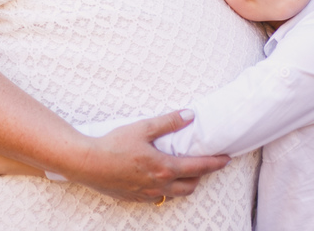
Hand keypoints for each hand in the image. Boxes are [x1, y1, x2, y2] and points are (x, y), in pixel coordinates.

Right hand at [70, 110, 229, 202]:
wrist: (87, 163)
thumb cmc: (114, 144)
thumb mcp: (143, 128)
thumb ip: (169, 122)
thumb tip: (189, 115)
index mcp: (164, 168)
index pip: (199, 168)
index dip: (215, 163)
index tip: (226, 159)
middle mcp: (159, 185)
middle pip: (191, 186)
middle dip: (202, 176)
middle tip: (206, 164)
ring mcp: (147, 194)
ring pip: (175, 194)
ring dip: (184, 184)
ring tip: (184, 170)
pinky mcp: (135, 198)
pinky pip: (158, 197)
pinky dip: (166, 189)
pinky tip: (160, 178)